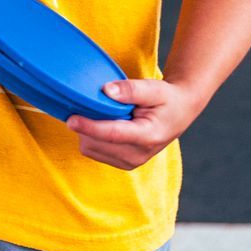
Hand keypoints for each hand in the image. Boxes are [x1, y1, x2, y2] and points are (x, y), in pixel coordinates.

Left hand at [66, 77, 205, 170]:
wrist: (179, 113)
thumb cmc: (166, 99)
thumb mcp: (154, 88)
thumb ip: (130, 89)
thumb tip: (106, 90)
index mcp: (148, 136)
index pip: (112, 134)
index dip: (90, 126)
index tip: (71, 119)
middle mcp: (138, 155)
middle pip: (97, 143)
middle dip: (87, 125)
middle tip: (91, 103)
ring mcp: (130, 162)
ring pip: (91, 149)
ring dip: (88, 131)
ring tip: (104, 114)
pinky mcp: (123, 163)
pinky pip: (94, 151)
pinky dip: (92, 137)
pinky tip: (104, 123)